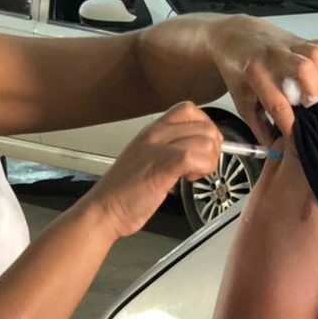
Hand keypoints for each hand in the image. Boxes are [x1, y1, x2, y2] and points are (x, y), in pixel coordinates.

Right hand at [85, 102, 221, 237]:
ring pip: (206, 140)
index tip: (202, 147)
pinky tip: (188, 178)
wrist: (104, 208)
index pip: (189, 110)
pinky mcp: (162, 166)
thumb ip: (169, 150)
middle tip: (201, 164)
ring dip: (209, 160)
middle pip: (204, 124)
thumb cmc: (124, 192)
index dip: (205, 127)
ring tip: (193, 173)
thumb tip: (198, 151)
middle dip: (213, 147)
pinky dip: (202, 168)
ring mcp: (158, 148)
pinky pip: (196, 156)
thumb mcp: (146, 159)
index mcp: (151, 131)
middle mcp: (155, 134)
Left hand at [210, 15, 317, 143]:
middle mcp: (273, 56)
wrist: (234, 36)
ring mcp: (289, 44)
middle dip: (313, 91)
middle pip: (303, 69)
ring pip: (317, 55)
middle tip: (308, 103)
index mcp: (254, 72)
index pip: (277, 101)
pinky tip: (317, 74)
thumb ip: (257, 123)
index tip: (296, 135)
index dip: (290, 122)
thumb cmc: (238, 69)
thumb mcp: (241, 97)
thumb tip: (271, 146)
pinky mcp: (302, 38)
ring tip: (312, 87)